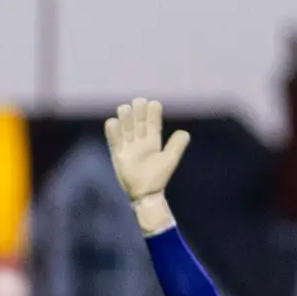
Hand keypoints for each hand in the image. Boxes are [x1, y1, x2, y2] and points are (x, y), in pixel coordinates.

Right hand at [101, 98, 190, 231]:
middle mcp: (140, 139)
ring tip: (125, 109)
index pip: (152, 120)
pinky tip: (113, 121)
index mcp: (153, 139)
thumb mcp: (170, 160)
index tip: (153, 104)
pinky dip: (112, 130)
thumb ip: (177, 145)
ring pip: (125, 126)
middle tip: (138, 103)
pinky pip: (114, 139)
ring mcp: (128, 145)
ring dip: (125, 116)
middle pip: (137, 119)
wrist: (145, 192)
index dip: (152, 111)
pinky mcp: (117, 153)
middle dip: (137, 110)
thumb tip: (184, 132)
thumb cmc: (158, 176)